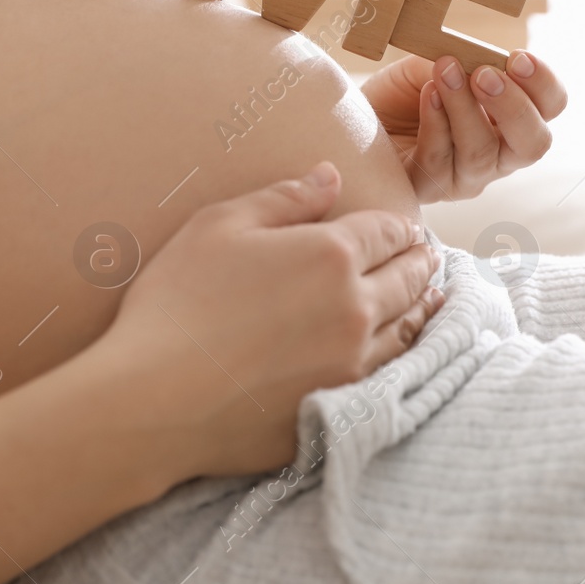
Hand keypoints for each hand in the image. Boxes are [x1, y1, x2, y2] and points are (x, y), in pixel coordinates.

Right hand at [99, 161, 442, 477]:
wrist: (154, 400)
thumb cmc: (177, 303)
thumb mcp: (220, 226)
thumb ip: (284, 198)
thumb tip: (330, 176)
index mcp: (331, 254)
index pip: (387, 231)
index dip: (400, 226)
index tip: (407, 227)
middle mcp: (356, 307)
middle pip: (408, 277)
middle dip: (420, 260)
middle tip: (427, 254)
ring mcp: (353, 362)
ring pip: (408, 326)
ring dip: (422, 305)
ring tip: (430, 295)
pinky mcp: (341, 406)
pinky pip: (390, 370)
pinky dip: (406, 349)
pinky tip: (402, 344)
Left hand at [362, 50, 567, 203]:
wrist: (353, 117)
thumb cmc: (401, 92)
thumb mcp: (434, 62)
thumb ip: (463, 59)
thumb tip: (480, 59)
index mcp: (511, 120)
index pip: (550, 107)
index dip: (543, 84)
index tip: (518, 57)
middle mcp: (498, 155)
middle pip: (533, 143)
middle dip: (513, 106)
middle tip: (485, 75)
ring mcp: (466, 178)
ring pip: (481, 151)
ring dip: (463, 107)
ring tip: (444, 70)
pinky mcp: (428, 189)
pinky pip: (439, 160)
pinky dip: (435, 122)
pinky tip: (427, 94)